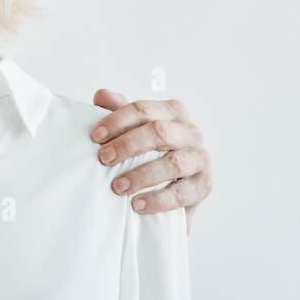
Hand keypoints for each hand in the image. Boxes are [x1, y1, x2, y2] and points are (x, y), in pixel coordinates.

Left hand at [89, 89, 212, 232]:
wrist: (173, 189)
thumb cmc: (148, 154)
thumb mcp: (133, 132)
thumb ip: (118, 112)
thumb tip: (102, 94)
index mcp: (172, 113)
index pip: (143, 110)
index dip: (117, 121)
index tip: (95, 136)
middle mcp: (190, 131)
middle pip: (159, 132)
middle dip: (128, 145)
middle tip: (104, 159)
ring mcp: (200, 158)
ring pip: (173, 163)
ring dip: (142, 175)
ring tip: (118, 187)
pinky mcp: (204, 185)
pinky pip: (182, 193)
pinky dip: (158, 200)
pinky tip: (137, 205)